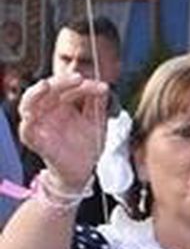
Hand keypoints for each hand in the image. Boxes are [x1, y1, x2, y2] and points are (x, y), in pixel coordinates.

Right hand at [17, 77, 108, 191]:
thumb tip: (103, 85)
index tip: (101, 87)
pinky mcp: (36, 141)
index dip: (83, 84)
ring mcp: (40, 124)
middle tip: (79, 78)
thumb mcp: (96, 121)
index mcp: (62, 103)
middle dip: (62, 81)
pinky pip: (27, 130)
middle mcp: (49, 110)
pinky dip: (28, 122)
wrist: (84, 170)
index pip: (68, 86)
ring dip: (35, 93)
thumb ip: (97, 104)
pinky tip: (32, 116)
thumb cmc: (86, 145)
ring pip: (29, 103)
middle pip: (48, 89)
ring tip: (45, 85)